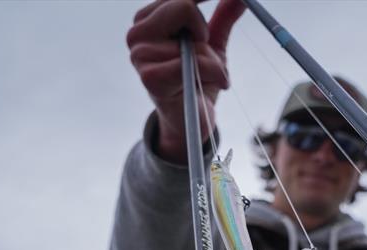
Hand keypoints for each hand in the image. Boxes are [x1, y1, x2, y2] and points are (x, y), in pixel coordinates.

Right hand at [127, 0, 244, 162]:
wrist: (191, 121)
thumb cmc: (197, 79)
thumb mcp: (212, 44)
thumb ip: (222, 17)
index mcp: (147, 20)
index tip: (229, 2)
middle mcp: (137, 33)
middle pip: (184, 6)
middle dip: (205, 31)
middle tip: (205, 49)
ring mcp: (140, 55)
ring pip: (196, 40)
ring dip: (213, 60)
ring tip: (206, 76)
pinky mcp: (150, 77)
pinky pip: (197, 63)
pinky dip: (216, 74)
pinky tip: (215, 83)